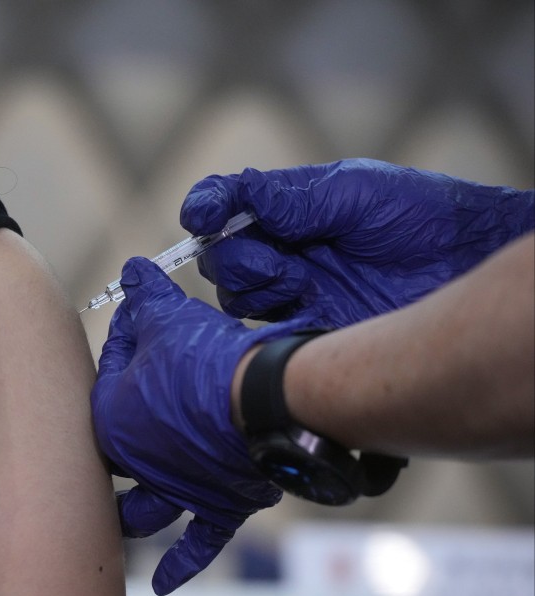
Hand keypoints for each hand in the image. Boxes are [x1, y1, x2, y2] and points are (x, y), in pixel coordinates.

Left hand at [91, 258, 304, 593]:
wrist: (262, 399)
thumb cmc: (208, 358)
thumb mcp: (171, 317)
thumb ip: (148, 296)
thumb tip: (133, 268)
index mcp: (111, 417)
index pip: (110, 376)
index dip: (124, 346)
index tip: (137, 329)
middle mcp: (137, 460)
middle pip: (123, 447)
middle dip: (123, 434)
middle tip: (129, 416)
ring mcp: (175, 488)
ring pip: (145, 507)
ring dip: (134, 511)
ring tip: (121, 516)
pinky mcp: (215, 507)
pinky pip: (194, 545)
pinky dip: (178, 565)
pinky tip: (162, 584)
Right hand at [181, 158, 533, 326]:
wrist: (467, 266)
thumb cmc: (422, 217)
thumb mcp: (356, 194)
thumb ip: (294, 199)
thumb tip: (237, 196)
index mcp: (291, 208)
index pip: (229, 202)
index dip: (206, 207)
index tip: (199, 217)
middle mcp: (285, 249)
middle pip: (222, 256)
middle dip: (234, 257)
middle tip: (276, 261)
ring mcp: (295, 290)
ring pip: (235, 295)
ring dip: (254, 288)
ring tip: (299, 284)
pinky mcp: (309, 327)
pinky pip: (261, 332)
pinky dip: (265, 321)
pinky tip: (300, 310)